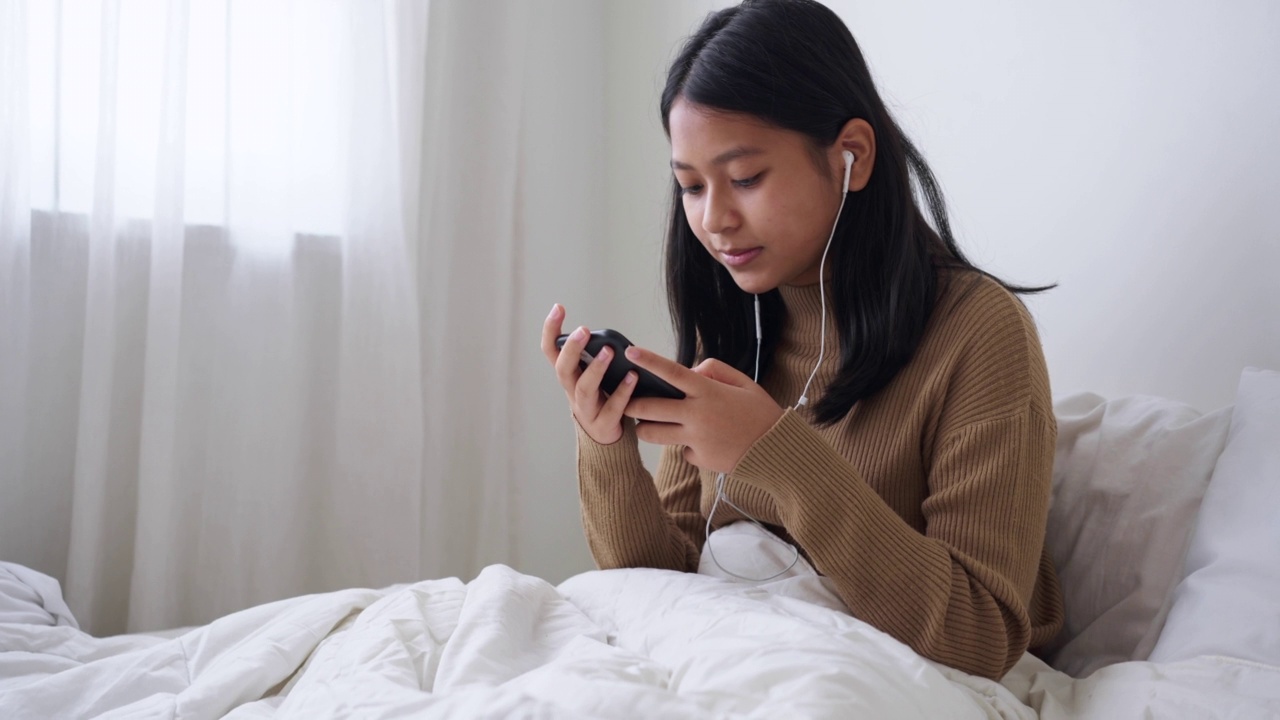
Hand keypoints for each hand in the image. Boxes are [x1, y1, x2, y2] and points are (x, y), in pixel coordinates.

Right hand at [541, 304, 638, 444]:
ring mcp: (586, 409)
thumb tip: (611, 338)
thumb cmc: (601, 398)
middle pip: (563, 369)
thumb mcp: (593, 375)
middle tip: (582, 331)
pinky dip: (622, 392)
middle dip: (571, 349)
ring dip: (595, 369)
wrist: (605, 439)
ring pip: (584, 389)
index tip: (559, 308)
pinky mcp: (603, 424)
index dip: (551, 330)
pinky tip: (633, 377)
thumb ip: (597, 356)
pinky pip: (612, 408)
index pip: (551, 350)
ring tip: (609, 352)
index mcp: (569, 375)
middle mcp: (572, 391)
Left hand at [622, 346, 783, 473]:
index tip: (630, 352)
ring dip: (646, 429)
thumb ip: (714, 370)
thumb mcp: (743, 383)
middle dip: (630, 404)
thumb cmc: (760, 413)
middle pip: (649, 409)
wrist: (776, 451)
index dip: (649, 361)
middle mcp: (698, 415)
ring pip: (653, 434)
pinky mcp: (698, 458)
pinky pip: (681, 450)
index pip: (672, 372)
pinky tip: (704, 444)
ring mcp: (696, 439)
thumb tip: (689, 371)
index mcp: (708, 391)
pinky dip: (686, 446)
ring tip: (650, 425)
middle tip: (625, 402)